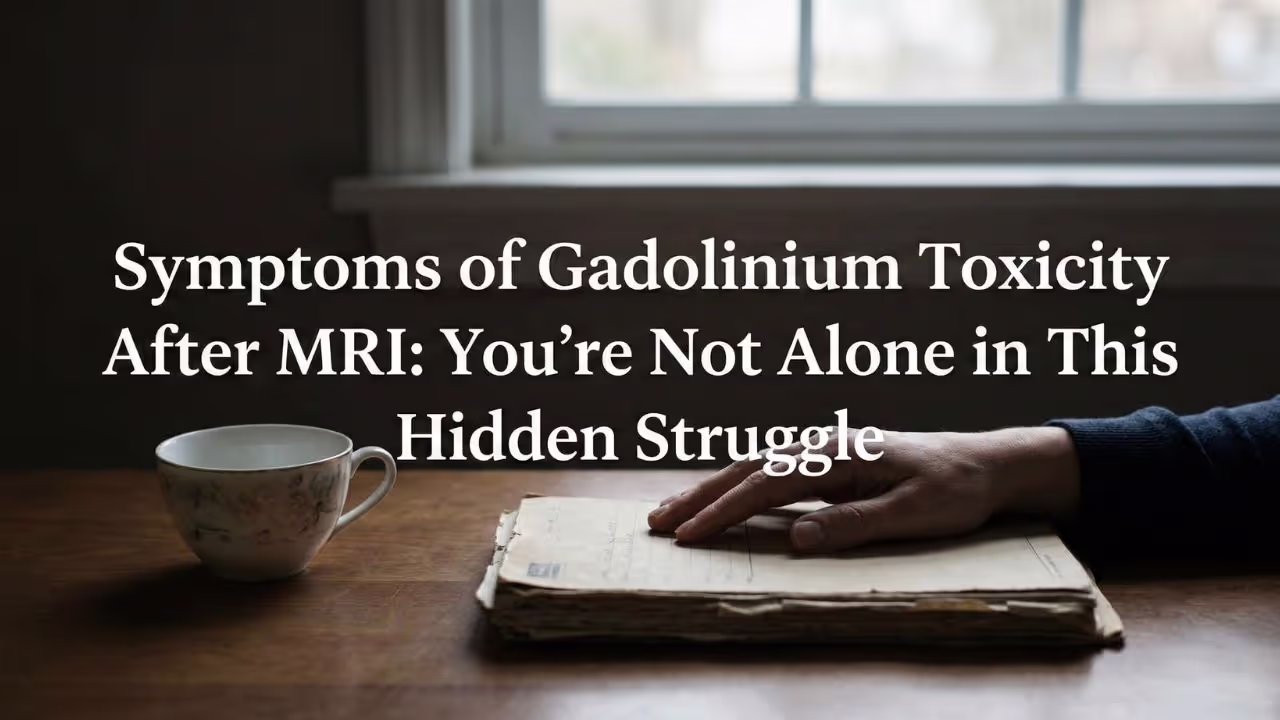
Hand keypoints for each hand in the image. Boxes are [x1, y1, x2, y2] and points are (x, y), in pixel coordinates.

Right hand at [647, 427, 1079, 552]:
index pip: (769, 484)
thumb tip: (798, 537)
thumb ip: (856, 524)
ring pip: (754, 465)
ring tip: (672, 510)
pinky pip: (771, 470)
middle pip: (748, 468)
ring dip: (711, 488)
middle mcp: (824, 446)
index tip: (691, 534)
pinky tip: (718, 497)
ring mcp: (824, 450)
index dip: (726, 511)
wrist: (985, 461)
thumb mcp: (915, 514)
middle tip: (657, 522)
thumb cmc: (954, 489)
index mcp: (841, 454)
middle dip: (700, 496)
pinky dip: (736, 484)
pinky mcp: (829, 461)